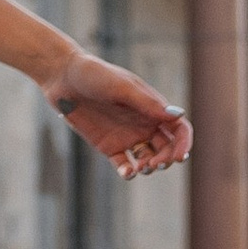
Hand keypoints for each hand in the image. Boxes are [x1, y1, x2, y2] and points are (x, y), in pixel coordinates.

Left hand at [45, 51, 190, 178]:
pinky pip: (124, 165)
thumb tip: (178, 115)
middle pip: (167, 147)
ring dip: (150, 167)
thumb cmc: (94, 75)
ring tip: (141, 168)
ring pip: (149, 158)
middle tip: (156, 164)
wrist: (63, 78)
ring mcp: (127, 135)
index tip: (180, 157)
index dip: (184, 143)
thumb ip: (148, 104)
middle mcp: (143, 123)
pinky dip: (129, 173)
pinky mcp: (109, 146)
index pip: (178, 128)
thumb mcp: (122, 87)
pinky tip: (127, 173)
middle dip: (167, 159)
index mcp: (152, 106)